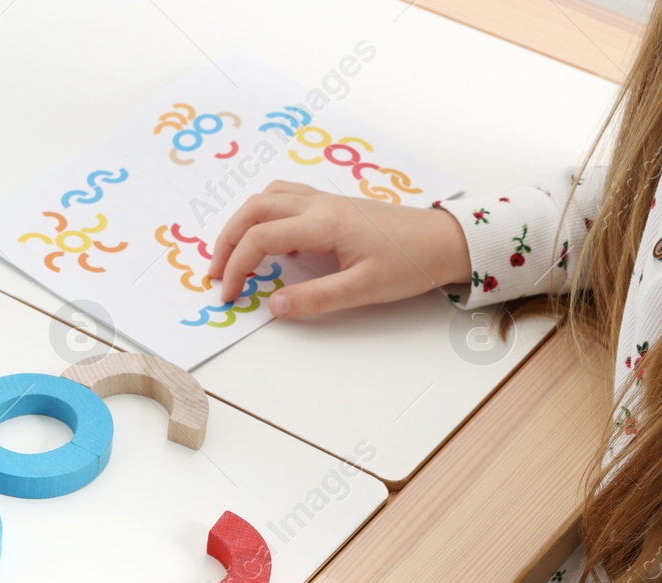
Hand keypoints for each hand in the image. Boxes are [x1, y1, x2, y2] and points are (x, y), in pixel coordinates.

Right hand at [207, 181, 471, 318]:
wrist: (445, 240)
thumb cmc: (409, 263)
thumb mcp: (363, 289)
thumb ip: (315, 298)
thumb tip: (272, 306)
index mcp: (322, 223)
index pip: (260, 238)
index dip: (236, 267)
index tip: (229, 296)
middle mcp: (318, 204)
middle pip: (253, 210)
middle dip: (226, 241)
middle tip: (216, 274)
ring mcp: (325, 200)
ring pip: (266, 198)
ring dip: (242, 223)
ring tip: (233, 254)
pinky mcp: (332, 204)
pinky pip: (284, 197)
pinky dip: (262, 214)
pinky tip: (266, 237)